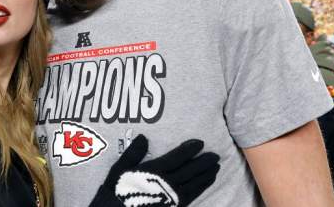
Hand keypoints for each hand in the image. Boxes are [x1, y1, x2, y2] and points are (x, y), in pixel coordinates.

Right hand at [90, 135, 219, 206]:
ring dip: (206, 175)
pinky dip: (201, 188)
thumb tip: (143, 137)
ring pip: (194, 184)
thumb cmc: (117, 190)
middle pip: (189, 171)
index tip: (201, 143)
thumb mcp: (119, 169)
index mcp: (154, 171)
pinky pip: (192, 196)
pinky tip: (207, 183)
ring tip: (216, 168)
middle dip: (203, 162)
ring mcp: (171, 197)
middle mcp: (166, 184)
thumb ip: (133, 153)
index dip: (189, 150)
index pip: (176, 158)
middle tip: (216, 156)